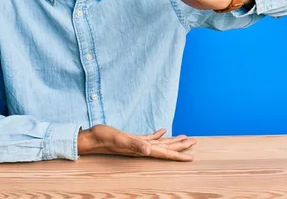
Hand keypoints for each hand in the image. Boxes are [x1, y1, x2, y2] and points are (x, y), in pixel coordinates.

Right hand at [77, 124, 195, 160]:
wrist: (91, 139)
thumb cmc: (103, 137)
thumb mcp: (119, 138)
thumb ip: (134, 144)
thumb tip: (148, 150)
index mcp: (141, 149)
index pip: (164, 153)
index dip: (178, 154)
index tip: (192, 155)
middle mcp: (141, 148)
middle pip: (165, 149)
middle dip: (180, 147)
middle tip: (194, 143)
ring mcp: (137, 144)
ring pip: (159, 144)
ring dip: (172, 142)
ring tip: (184, 139)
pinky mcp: (132, 139)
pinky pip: (149, 138)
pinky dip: (158, 135)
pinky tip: (163, 131)